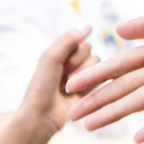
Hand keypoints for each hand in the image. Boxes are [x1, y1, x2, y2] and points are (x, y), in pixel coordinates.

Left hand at [17, 29, 93, 143]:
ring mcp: (83, 76)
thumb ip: (68, 40)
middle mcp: (72, 62)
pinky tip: (77, 95)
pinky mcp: (92, 89)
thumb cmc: (41, 87)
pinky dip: (90, 86)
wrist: (42, 116)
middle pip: (90, 51)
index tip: (58, 66)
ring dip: (83, 76)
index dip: (72, 53)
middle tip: (63, 79)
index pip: (80, 40)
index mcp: (61, 52)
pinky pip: (102, 79)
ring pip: (99, 64)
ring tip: (68, 89)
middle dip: (78, 65)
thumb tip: (89, 27)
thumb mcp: (50, 58)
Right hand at [66, 0, 143, 140]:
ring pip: (143, 100)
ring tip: (89, 126)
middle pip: (126, 86)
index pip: (121, 64)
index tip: (69, 85)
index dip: (96, 74)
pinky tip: (139, 138)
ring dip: (116, 114)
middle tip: (70, 116)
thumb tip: (116, 31)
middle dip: (98, 101)